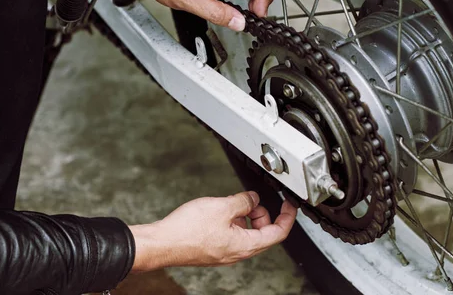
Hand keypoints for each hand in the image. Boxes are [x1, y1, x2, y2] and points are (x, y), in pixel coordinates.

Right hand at [129, 191, 295, 271]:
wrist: (163, 243)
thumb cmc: (187, 231)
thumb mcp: (222, 207)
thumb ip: (243, 201)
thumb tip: (253, 199)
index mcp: (245, 245)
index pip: (278, 233)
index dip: (287, 217)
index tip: (289, 205)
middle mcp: (237, 252)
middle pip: (263, 233)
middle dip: (262, 214)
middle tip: (252, 200)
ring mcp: (225, 252)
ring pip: (246, 233)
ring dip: (246, 216)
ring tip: (232, 203)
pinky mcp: (214, 248)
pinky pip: (232, 234)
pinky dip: (233, 221)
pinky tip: (220, 211)